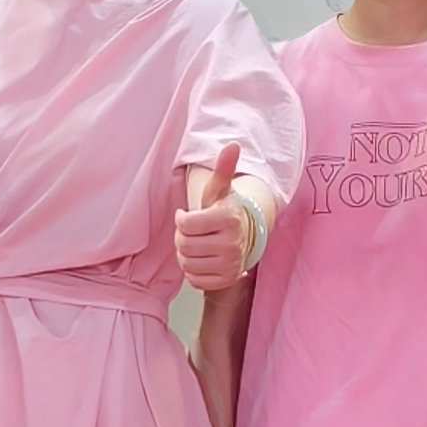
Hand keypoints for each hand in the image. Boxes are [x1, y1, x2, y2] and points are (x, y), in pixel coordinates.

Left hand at [176, 140, 255, 292]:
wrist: (244, 238)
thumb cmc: (224, 212)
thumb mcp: (220, 190)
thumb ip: (223, 169)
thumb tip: (232, 145)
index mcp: (229, 217)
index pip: (185, 224)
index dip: (182, 220)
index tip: (188, 216)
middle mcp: (233, 242)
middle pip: (184, 246)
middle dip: (182, 238)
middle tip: (193, 233)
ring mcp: (232, 263)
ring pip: (187, 264)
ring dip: (186, 256)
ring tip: (198, 245)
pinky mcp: (228, 280)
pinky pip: (194, 280)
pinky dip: (193, 272)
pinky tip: (203, 260)